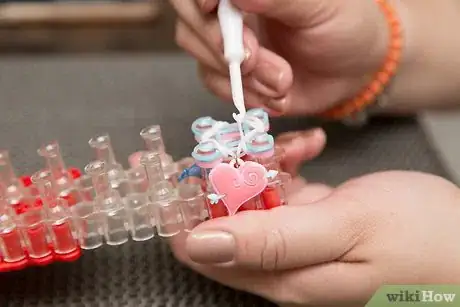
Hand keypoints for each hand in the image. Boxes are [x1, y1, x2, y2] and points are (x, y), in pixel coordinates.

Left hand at [170, 170, 459, 305]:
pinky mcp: (314, 217)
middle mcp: (279, 261)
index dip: (180, 207)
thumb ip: (271, 240)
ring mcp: (296, 237)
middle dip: (220, 175)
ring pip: (252, 194)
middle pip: (222, 216)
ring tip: (294, 146)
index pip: (201, 246)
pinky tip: (309, 148)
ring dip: (261, 162)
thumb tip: (199, 245)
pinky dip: (287, 161)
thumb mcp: (345, 231)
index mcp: (278, 274)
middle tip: (234, 140)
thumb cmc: (421, 241)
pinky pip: (282, 186)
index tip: (170, 170)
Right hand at [171, 0, 388, 114]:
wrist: (354, 71)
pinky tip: (275, 95)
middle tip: (254, 59)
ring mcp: (228, 45)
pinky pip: (215, 85)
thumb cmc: (344, 27)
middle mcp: (230, 12)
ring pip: (200, 56)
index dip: (198, 0)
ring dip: (239, 76)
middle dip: (219, 44)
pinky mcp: (233, 76)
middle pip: (189, 20)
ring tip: (281, 82)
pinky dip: (244, 94)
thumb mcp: (318, 6)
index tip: (212, 10)